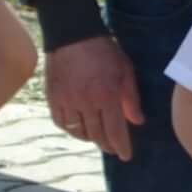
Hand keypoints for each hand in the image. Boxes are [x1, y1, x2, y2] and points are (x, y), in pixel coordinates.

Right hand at [43, 36, 140, 160]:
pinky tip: (79, 128)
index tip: (126, 156)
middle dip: (107, 144)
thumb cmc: (103, 51)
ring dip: (90, 138)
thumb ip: (131, 98)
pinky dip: (71, 129)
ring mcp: (67, 101)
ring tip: (97, 137)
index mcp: (107, 95)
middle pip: (97, 134)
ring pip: (78, 131)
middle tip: (113, 148)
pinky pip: (61, 122)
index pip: (115, 131)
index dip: (121, 146)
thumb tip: (138, 122)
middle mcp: (86, 102)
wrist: (72, 34)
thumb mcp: (125, 70)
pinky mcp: (53, 97)